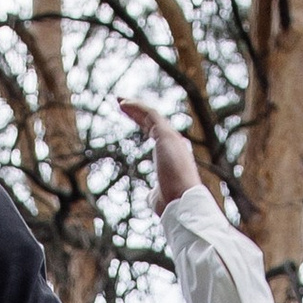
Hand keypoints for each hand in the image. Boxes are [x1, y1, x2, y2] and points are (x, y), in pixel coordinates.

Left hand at [120, 94, 201, 214]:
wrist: (183, 201)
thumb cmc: (171, 202)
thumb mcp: (157, 196)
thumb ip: (153, 191)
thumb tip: (150, 194)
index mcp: (172, 153)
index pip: (155, 132)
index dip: (142, 123)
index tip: (130, 117)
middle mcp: (173, 142)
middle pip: (153, 121)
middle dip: (137, 112)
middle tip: (121, 104)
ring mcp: (171, 137)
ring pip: (152, 114)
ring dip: (135, 106)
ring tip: (119, 101)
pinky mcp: (167, 134)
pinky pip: (151, 113)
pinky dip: (137, 107)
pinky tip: (124, 103)